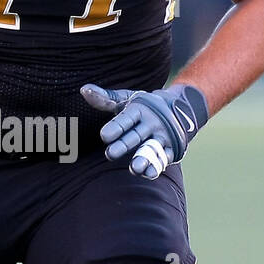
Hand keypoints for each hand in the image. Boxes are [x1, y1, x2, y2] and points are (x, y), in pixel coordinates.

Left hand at [80, 81, 209, 177]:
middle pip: (136, 136)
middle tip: (110, 154)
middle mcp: (151, 123)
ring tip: (135, 168)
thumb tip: (84, 89)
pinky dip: (156, 167)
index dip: (116, 127)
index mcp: (139, 110)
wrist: (179, 108)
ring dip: (144, 158)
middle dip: (124, 145)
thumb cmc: (143, 106)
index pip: (127, 119)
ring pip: (151, 149)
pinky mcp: (170, 149)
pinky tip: (148, 173)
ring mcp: (162, 137)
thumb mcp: (126, 100)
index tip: (103, 136)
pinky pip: (163, 159)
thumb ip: (105, 99)